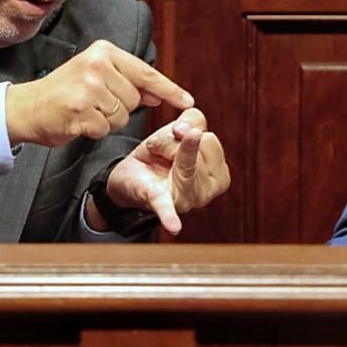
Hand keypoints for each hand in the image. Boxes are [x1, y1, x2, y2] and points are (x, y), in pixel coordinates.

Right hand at [4, 39, 192, 147]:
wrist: (27, 107)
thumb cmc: (65, 92)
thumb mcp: (97, 76)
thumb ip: (128, 82)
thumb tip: (159, 94)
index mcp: (104, 52)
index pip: (146, 73)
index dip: (169, 89)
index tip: (188, 100)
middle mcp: (97, 65)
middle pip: (134, 99)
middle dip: (121, 108)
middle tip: (95, 103)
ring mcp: (88, 88)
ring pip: (122, 116)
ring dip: (108, 121)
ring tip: (86, 111)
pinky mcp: (79, 110)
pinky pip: (106, 129)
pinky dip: (95, 131)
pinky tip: (79, 121)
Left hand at [94, 108, 230, 234]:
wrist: (127, 178)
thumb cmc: (158, 156)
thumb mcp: (179, 131)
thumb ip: (192, 121)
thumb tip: (183, 131)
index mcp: (218, 174)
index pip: (209, 138)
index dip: (187, 128)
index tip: (175, 134)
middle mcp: (209, 190)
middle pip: (201, 142)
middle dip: (175, 139)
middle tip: (163, 153)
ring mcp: (188, 198)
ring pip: (185, 154)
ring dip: (163, 148)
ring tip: (158, 162)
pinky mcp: (161, 203)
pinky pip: (167, 206)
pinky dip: (170, 216)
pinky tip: (173, 226)